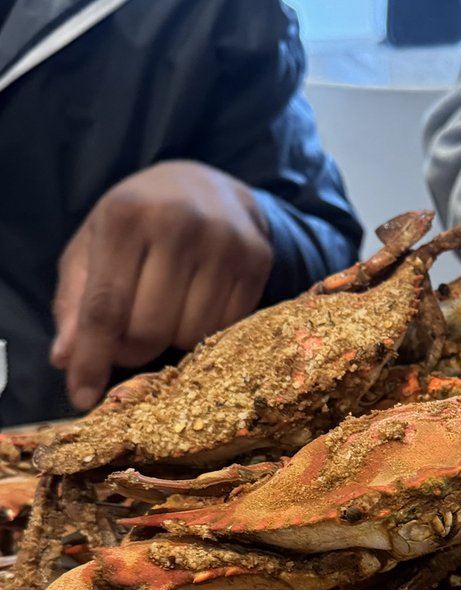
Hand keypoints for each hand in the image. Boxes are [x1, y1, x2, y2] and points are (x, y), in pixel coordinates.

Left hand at [51, 161, 273, 410]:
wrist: (208, 186)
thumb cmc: (140, 221)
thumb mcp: (94, 245)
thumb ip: (76, 300)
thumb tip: (67, 358)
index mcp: (126, 215)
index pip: (105, 306)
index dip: (93, 357)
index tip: (83, 395)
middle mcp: (179, 224)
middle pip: (149, 330)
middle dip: (133, 347)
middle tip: (132, 334)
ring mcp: (224, 243)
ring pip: (190, 335)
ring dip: (173, 337)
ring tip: (169, 308)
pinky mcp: (257, 260)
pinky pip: (225, 328)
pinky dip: (205, 330)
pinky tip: (198, 303)